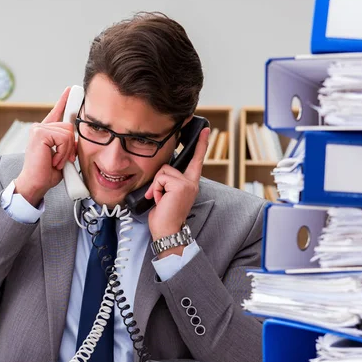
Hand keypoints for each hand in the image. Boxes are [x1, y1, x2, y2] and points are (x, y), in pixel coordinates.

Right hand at [14, 87, 76, 205]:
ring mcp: (38, 129)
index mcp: (45, 132)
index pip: (56, 112)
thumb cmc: (46, 173)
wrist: (35, 184)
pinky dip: (62, 152)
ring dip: (66, 151)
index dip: (64, 101)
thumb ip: (68, 144)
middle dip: (70, 146)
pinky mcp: (40, 133)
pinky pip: (63, 138)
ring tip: (56, 161)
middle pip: (69, 126)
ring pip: (67, 133)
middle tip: (61, 159)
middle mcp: (40, 128)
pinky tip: (53, 160)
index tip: (70, 90)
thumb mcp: (62, 156)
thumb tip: (77, 138)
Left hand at [145, 127, 210, 254]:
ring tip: (159, 200)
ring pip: (162, 172)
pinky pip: (160, 178)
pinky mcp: (181, 185)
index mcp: (190, 183)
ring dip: (155, 186)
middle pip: (168, 166)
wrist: (167, 231)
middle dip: (158, 181)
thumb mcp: (167, 195)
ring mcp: (187, 183)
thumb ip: (168, 182)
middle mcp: (192, 182)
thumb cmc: (164, 217)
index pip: (196, 161)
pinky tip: (159, 200)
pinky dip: (155, 190)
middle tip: (158, 198)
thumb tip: (161, 175)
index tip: (205, 130)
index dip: (201, 145)